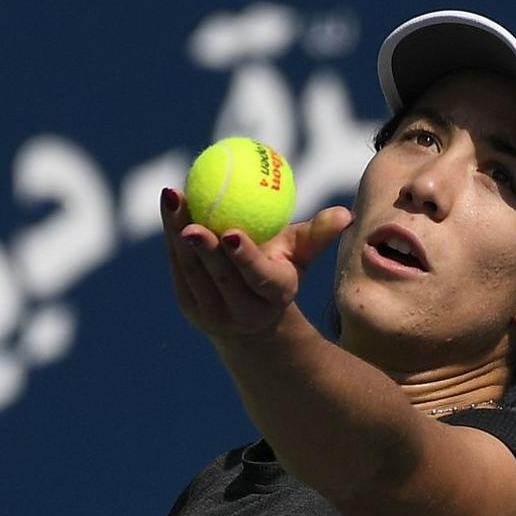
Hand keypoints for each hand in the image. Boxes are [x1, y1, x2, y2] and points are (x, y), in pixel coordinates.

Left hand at [160, 187, 352, 336]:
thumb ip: (319, 235)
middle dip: (203, 247)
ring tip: (172, 196)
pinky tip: (170, 204)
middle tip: (190, 216)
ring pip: (192, 268)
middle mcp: (242, 311)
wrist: (253, 320)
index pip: (258, 277)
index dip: (244, 257)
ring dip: (177, 231)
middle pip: (219, 275)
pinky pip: (179, 266)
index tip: (230, 232)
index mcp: (273, 296)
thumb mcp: (301, 255)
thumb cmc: (282, 270)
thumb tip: (346, 214)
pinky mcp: (190, 305)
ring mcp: (212, 312)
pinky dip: (172, 234)